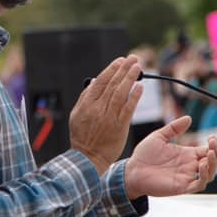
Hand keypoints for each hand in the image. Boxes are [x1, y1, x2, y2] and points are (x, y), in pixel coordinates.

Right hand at [69, 56, 142, 174]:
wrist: (88, 158)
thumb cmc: (82, 137)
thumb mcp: (76, 115)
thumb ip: (85, 98)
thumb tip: (95, 81)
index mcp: (87, 104)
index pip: (101, 82)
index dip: (111, 70)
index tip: (120, 60)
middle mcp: (98, 108)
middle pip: (112, 84)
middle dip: (123, 69)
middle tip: (133, 58)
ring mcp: (109, 117)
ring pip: (120, 93)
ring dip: (130, 78)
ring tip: (138, 67)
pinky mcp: (119, 126)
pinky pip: (128, 108)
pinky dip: (134, 97)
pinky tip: (140, 87)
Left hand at [124, 116, 216, 198]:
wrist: (131, 171)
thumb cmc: (144, 155)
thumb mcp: (159, 137)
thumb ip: (173, 128)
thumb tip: (188, 118)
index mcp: (186, 154)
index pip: (207, 151)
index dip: (214, 145)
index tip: (212, 137)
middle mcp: (189, 166)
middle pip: (212, 162)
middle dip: (216, 153)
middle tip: (213, 144)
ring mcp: (186, 177)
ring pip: (209, 174)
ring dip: (213, 165)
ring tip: (210, 154)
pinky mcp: (181, 187)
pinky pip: (198, 185)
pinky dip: (203, 177)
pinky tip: (200, 165)